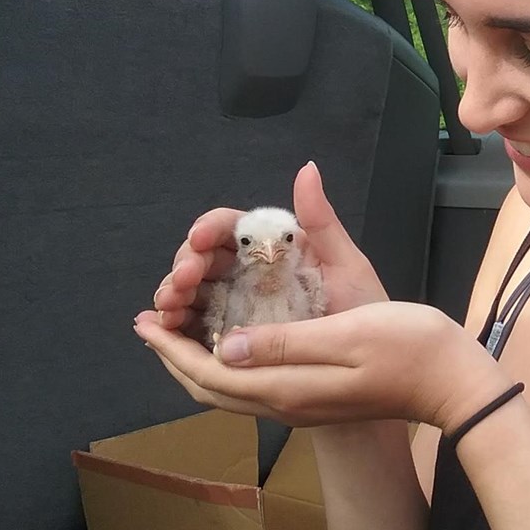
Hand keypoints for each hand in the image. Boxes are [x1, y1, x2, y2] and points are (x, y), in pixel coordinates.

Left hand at [133, 302, 505, 430]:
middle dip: (174, 355)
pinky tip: (231, 340)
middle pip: (209, 388)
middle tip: (152, 322)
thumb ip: (283, 341)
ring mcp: (299, 404)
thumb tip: (224, 345)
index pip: (208, 372)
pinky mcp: (314, 398)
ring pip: (229, 391)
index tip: (144, 320)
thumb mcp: (344, 333)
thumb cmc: (407, 348)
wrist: (452, 384)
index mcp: (284, 385)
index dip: (171, 347)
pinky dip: (225, 365)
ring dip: (197, 361)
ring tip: (181, 330)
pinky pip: (250, 386)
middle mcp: (283, 402)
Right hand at [152, 162, 385, 333]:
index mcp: (269, 248)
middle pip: (201, 259)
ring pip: (191, 293)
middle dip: (184, 265)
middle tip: (182, 282)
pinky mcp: (229, 339)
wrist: (367, 362)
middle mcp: (247, 273)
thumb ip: (320, 219)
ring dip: (172, 295)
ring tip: (170, 307)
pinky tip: (163, 331)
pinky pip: (194, 330)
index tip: (200, 238)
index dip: (208, 229)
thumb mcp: (345, 263)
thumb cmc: (360, 309)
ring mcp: (235, 306)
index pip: (228, 228)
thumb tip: (308, 168)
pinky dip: (173, 328)